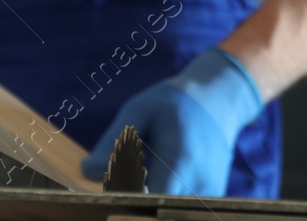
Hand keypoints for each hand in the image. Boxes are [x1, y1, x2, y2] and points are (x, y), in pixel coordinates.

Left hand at [82, 46, 262, 195]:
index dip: (127, 202)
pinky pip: (183, 208)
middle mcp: (200, 178)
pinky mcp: (213, 196)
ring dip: (152, 204)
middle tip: (123, 186)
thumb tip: (87, 171)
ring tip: (142, 181)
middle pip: (160, 211)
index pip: (150, 200)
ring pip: (172, 210)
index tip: (112, 194)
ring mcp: (211, 190)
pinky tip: (159, 184)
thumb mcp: (140, 108)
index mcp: (181, 156)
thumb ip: (113, 140)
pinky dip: (167, 202)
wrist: (219, 97)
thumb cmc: (174, 102)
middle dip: (137, 205)